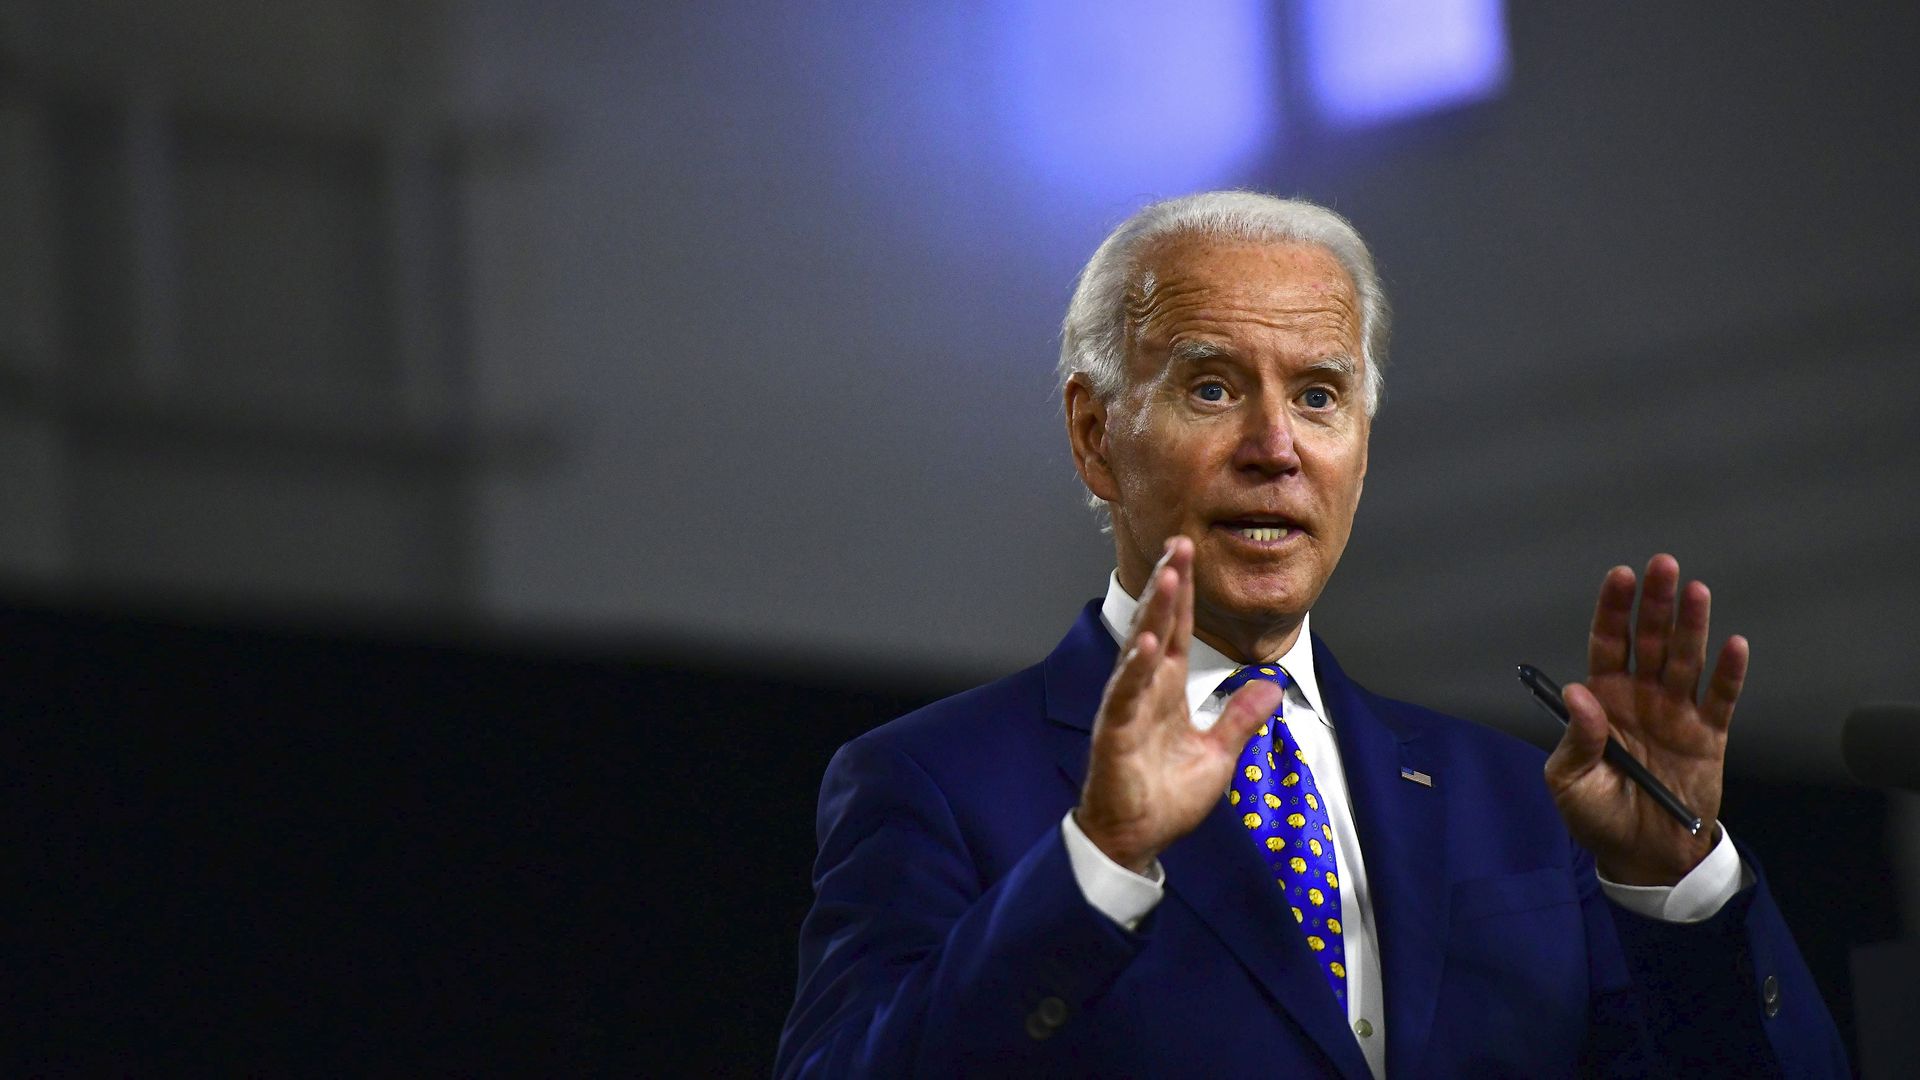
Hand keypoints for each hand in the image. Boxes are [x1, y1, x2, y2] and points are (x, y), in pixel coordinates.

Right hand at [1075, 537, 1285, 874]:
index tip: (1187, 551)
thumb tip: (1270, 684)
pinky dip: (1135, 670)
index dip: (1183, 592)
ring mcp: (1127, 708)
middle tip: (1179, 542)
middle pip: (1158, 626)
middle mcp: (1145, 689)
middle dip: (1168, 584)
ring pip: (1141, 650)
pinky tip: (1146, 644)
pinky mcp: (1115, 734)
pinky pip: (1126, 696)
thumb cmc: (1165, 797)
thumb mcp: (1218, 754)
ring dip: (1154, 614)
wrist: (1136, 839)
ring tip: (1167, 577)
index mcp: (1166, 689)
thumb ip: (1240, 717)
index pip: (1176, 629)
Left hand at [1544, 554, 1747, 884]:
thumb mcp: (1570, 782)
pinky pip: (1720, 699)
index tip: (1620, 577)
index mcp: (1604, 701)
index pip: (1609, 644)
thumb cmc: (1598, 815)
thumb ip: (1575, 739)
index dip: (1614, 611)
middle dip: (1656, 603)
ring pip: (1686, 660)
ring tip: (1696, 591)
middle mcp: (1642, 697)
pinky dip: (1728, 673)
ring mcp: (1676, 713)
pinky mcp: (1708, 736)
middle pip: (1652, 640)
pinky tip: (1733, 645)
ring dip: (1692, 626)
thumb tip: (1579, 694)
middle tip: (1662, 565)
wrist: (1643, 854)